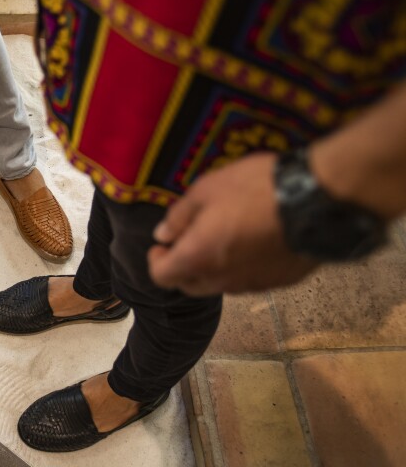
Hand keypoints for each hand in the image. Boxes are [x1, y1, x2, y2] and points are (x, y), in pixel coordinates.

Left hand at [147, 153, 317, 295]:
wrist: (317, 200)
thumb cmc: (254, 189)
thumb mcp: (207, 189)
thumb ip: (179, 216)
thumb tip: (163, 235)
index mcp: (198, 257)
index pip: (162, 277)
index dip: (157, 261)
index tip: (163, 244)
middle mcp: (222, 280)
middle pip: (189, 285)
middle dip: (183, 266)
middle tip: (190, 239)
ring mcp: (253, 284)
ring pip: (220, 284)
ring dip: (213, 268)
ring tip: (224, 236)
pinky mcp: (280, 282)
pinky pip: (250, 280)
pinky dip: (243, 267)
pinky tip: (255, 242)